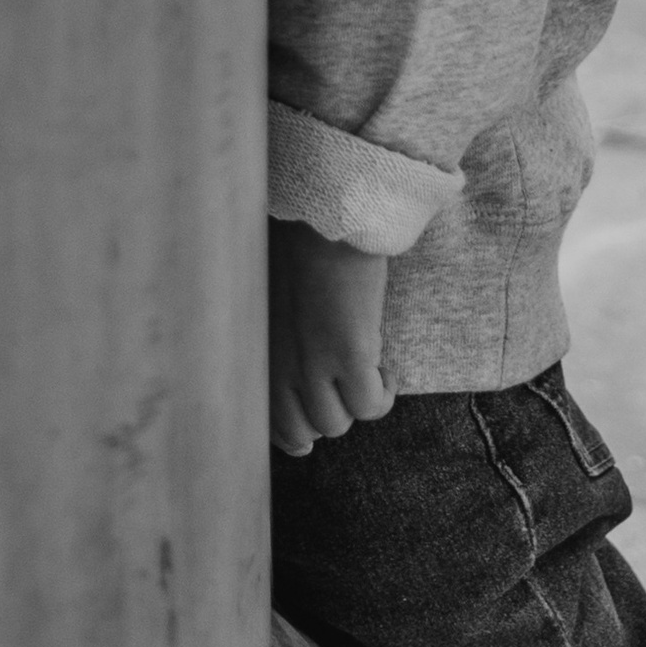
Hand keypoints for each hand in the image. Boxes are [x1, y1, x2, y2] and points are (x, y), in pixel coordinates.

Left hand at [268, 222, 395, 456]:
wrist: (327, 213)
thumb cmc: (297, 241)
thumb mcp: (269, 297)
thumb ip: (274, 334)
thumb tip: (289, 353)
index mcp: (258, 353)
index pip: (269, 422)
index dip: (294, 433)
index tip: (308, 430)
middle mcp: (280, 366)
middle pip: (304, 430)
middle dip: (327, 417)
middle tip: (346, 391)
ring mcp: (313, 363)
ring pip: (337, 423)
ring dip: (356, 406)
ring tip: (369, 377)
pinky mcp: (350, 353)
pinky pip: (369, 405)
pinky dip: (381, 397)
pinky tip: (387, 372)